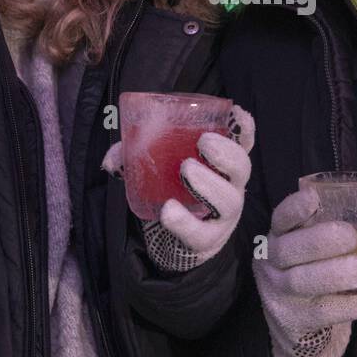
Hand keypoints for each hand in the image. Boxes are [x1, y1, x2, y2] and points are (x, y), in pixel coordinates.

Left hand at [103, 105, 254, 271]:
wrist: (170, 243)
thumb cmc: (171, 194)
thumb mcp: (155, 171)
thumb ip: (134, 159)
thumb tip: (113, 159)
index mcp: (221, 166)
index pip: (242, 144)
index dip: (243, 129)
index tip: (236, 114)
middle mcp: (229, 188)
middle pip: (242, 168)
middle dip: (227, 153)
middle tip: (204, 142)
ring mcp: (222, 217)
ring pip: (229, 201)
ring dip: (209, 183)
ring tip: (186, 169)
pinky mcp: (206, 240)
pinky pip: (201, 233)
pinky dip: (185, 222)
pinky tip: (169, 211)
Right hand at [254, 187, 356, 356]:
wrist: (293, 320)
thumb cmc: (315, 269)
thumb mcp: (323, 248)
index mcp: (281, 235)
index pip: (281, 218)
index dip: (295, 208)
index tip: (315, 198)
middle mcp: (274, 262)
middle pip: (288, 249)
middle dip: (320, 241)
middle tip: (351, 237)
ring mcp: (281, 292)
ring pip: (301, 281)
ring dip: (335, 274)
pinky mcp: (297, 320)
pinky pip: (325, 312)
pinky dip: (355, 305)